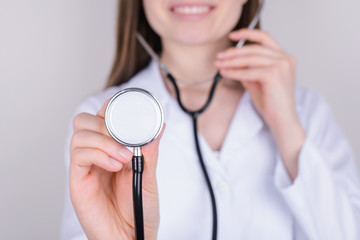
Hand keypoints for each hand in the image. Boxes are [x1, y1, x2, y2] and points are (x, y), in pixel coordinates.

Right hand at [69, 99, 163, 239]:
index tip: (130, 111)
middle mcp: (97, 154)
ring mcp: (86, 166)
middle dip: (104, 122)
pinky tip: (115, 165)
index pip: (104, 118)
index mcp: (114, 149)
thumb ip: (150, 153)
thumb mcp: (149, 177)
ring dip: (104, 140)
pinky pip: (78, 155)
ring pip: (80, 134)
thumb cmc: (139, 208)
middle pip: (85, 120)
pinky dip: (98, 154)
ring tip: (124, 157)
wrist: (130, 236)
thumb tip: (158, 128)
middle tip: (124, 137)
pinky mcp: (78, 180)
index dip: (112, 108)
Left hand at [215, 29, 304, 179]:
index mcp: (284, 57)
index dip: (247, 33)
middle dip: (233, 52)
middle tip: (219, 56)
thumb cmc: (271, 103)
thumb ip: (248, 69)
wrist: (282, 121)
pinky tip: (225, 73)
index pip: (265, 38)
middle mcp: (285, 59)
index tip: (232, 35)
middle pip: (254, 48)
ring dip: (231, 61)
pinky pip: (248, 71)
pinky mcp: (274, 76)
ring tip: (219, 64)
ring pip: (250, 58)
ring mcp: (282, 66)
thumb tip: (231, 61)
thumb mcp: (257, 81)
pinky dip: (234, 72)